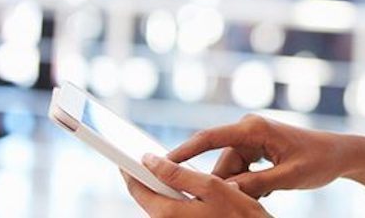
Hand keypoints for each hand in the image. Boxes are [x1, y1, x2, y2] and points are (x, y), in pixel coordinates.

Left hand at [123, 153, 270, 217]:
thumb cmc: (240, 215)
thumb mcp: (212, 187)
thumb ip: (178, 173)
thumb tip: (150, 161)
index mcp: (168, 214)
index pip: (137, 189)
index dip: (129, 168)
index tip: (124, 152)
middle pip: (146, 197)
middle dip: (144, 175)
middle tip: (144, 155)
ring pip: (159, 203)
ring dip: (159, 185)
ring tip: (162, 167)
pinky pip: (171, 209)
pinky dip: (171, 194)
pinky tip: (180, 184)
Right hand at [168, 114, 352, 198]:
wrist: (339, 153)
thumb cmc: (318, 161)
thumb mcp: (288, 177)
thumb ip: (256, 184)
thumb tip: (227, 192)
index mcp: (254, 128)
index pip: (209, 138)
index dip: (184, 151)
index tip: (162, 162)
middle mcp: (250, 129)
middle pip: (220, 161)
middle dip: (224, 185)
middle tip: (232, 206)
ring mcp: (253, 138)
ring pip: (230, 169)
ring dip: (240, 187)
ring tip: (266, 193)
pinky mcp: (258, 148)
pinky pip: (241, 169)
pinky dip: (248, 184)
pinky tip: (269, 190)